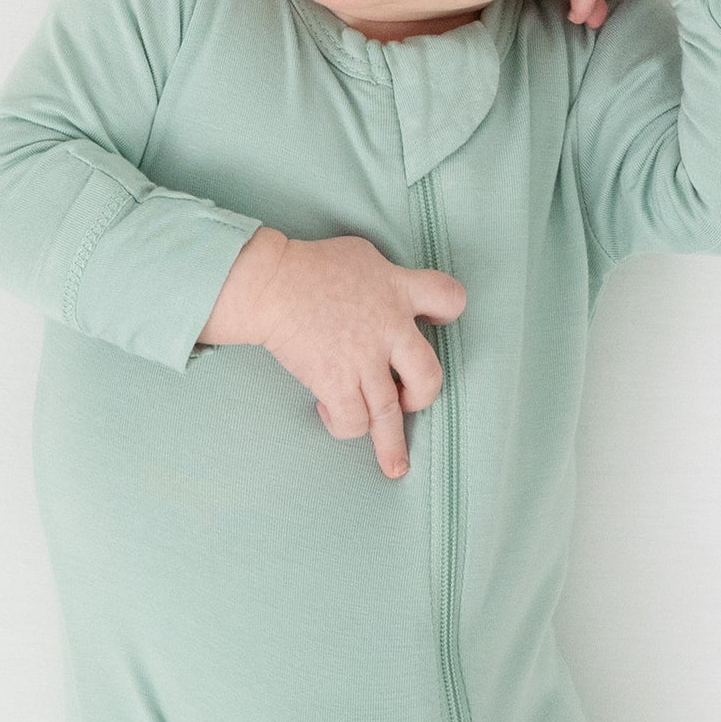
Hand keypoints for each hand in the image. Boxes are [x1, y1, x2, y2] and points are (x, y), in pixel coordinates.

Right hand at [199, 227, 464, 480]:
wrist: (271, 283)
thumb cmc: (309, 265)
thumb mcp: (360, 256)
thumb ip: (384, 279)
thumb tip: (384, 294)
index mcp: (399, 291)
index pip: (449, 297)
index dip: (447, 311)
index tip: (435, 320)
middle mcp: (390, 330)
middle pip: (428, 376)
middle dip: (423, 397)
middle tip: (408, 402)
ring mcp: (364, 360)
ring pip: (390, 414)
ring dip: (391, 443)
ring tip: (395, 466)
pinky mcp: (336, 382)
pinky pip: (354, 421)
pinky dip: (346, 426)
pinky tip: (332, 415)